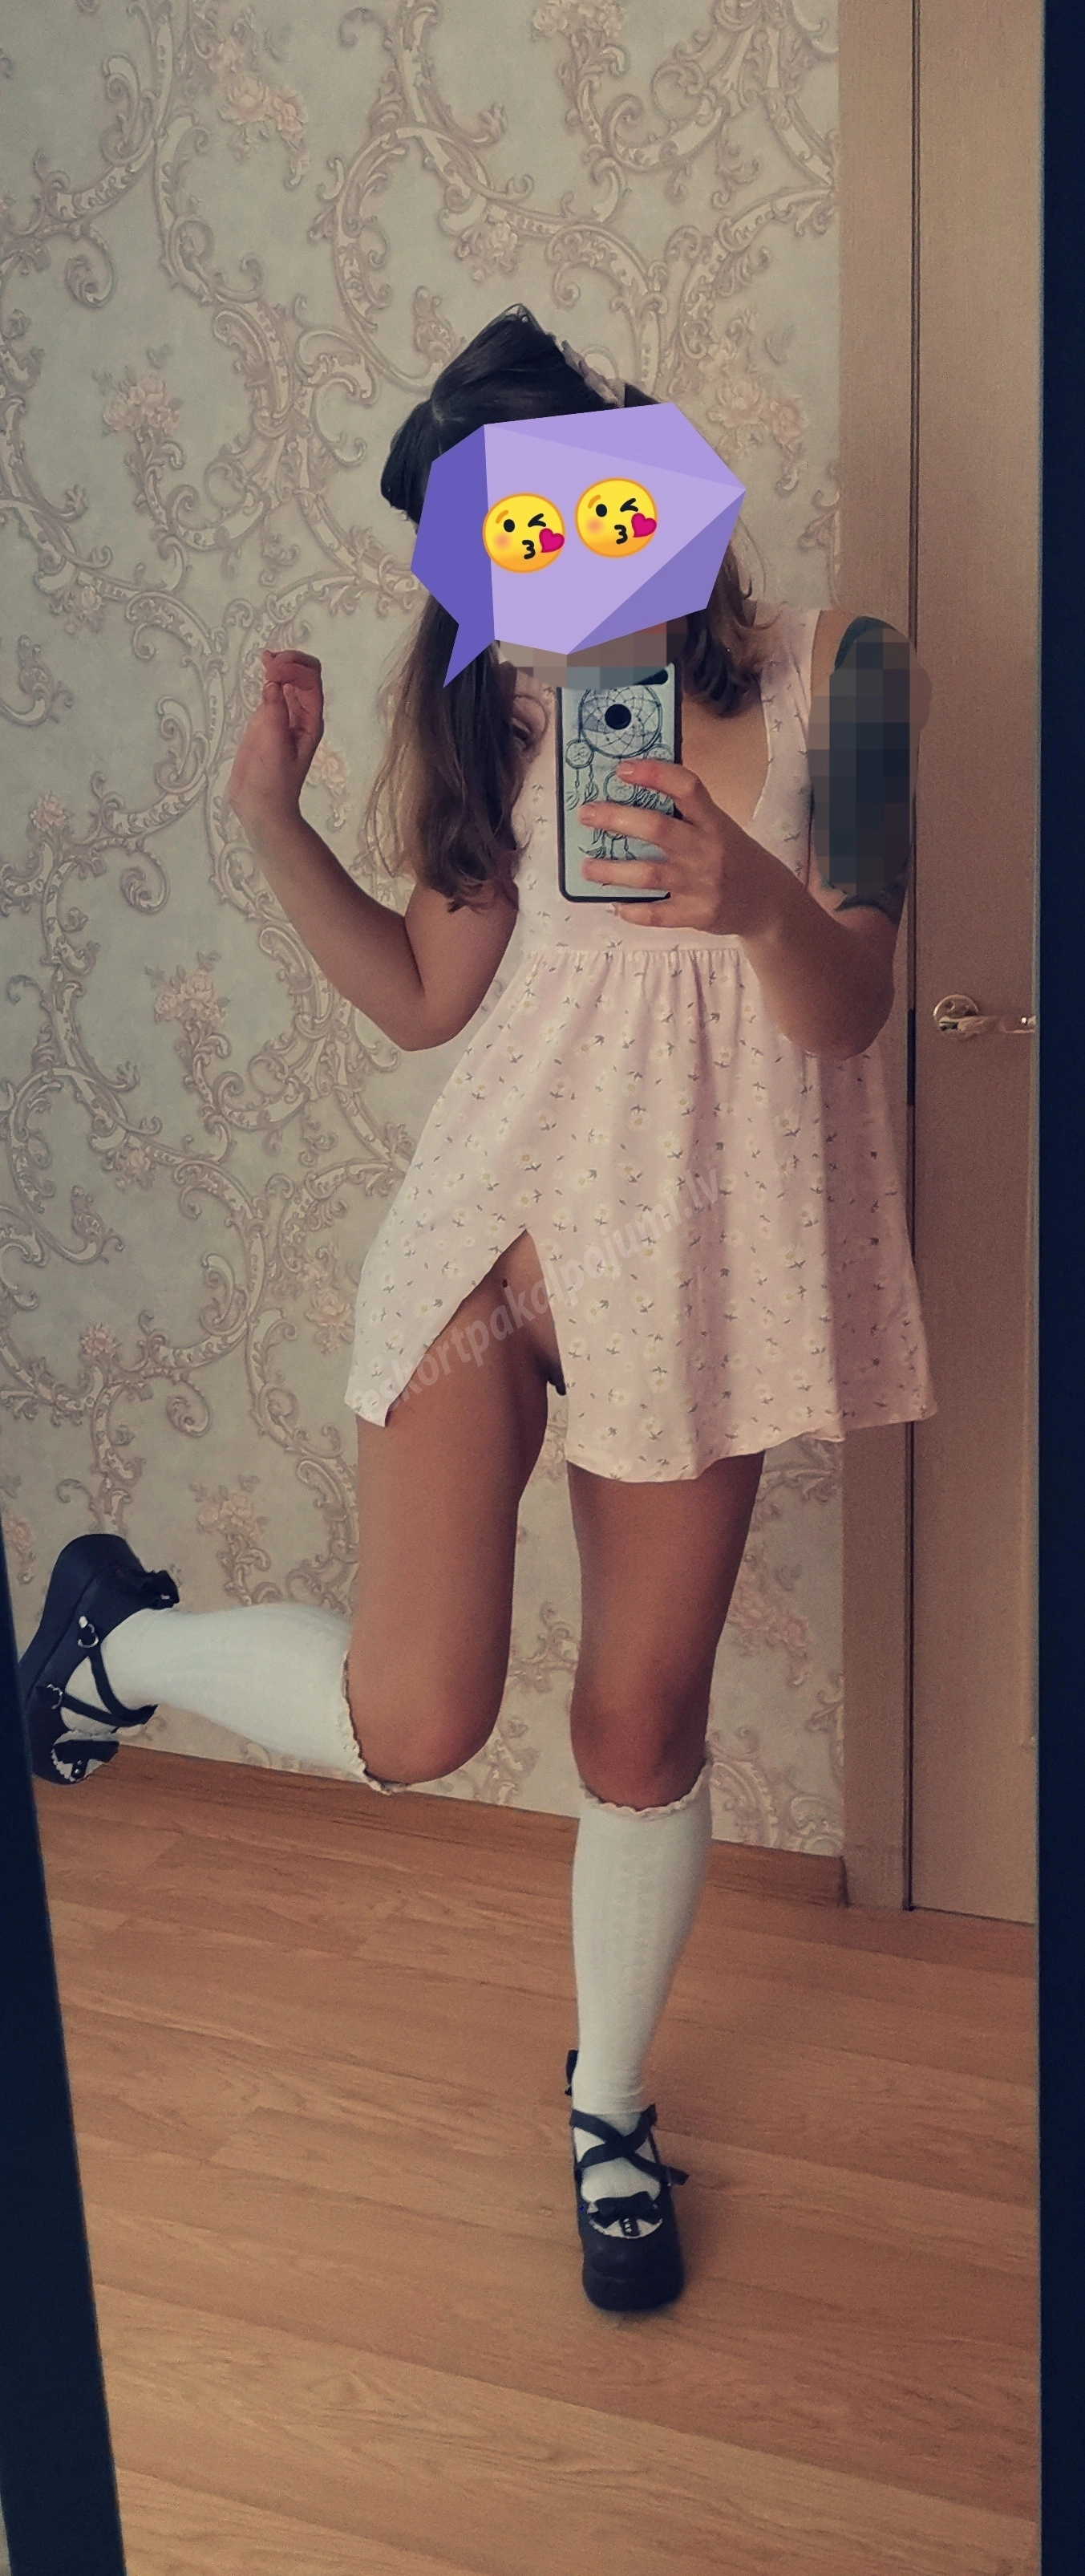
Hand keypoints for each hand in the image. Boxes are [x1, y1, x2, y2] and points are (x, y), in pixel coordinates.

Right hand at [227, 651, 323, 827]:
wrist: (261, 809)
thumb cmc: (273, 784)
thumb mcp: (275, 747)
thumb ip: (274, 714)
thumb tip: (272, 683)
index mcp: (310, 721)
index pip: (311, 681)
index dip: (293, 667)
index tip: (271, 670)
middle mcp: (300, 716)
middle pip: (303, 675)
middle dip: (289, 662)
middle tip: (268, 661)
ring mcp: (283, 718)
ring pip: (288, 682)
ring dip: (280, 666)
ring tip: (265, 658)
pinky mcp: (266, 723)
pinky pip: (272, 694)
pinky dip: (268, 679)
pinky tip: (262, 669)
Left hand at [578, 758, 777, 934]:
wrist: (767, 901)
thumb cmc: (734, 856)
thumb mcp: (720, 826)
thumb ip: (687, 813)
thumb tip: (634, 792)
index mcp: (714, 821)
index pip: (687, 788)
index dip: (655, 775)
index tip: (623, 769)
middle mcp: (707, 850)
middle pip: (657, 829)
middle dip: (617, 818)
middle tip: (587, 813)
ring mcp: (700, 884)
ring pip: (648, 874)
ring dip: (612, 870)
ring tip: (586, 866)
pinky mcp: (695, 914)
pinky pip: (655, 913)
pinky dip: (632, 909)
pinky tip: (615, 903)